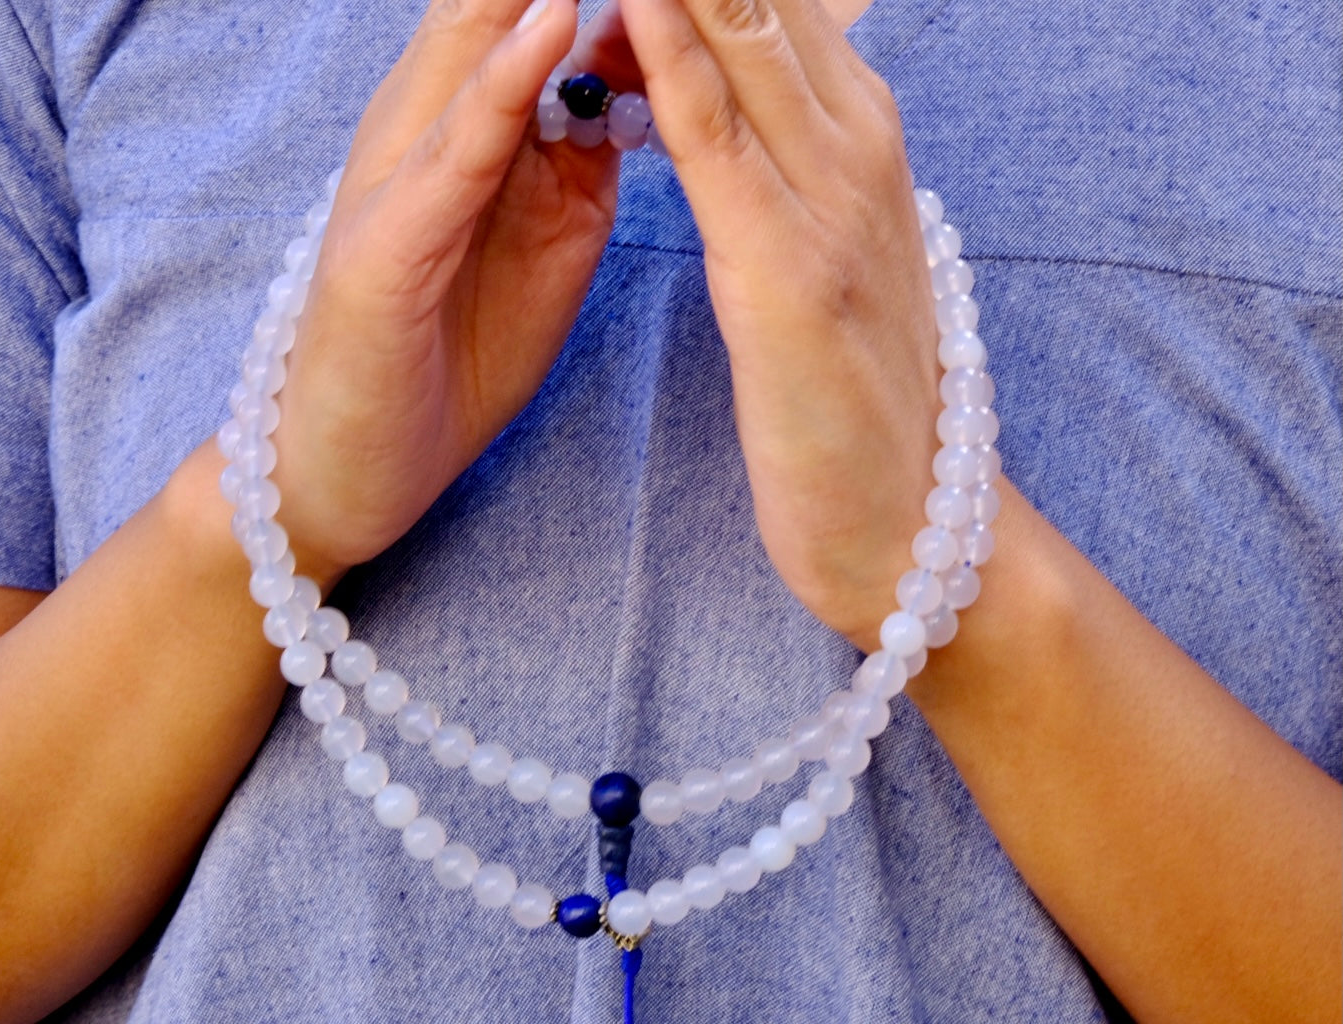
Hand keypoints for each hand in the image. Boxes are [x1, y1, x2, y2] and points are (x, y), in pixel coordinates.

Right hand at [270, 0, 621, 580]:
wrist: (357, 464)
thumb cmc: (450, 349)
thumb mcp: (542, 242)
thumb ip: (578, 161)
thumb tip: (641, 100)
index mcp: (476, 125)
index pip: (543, 5)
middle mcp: (428, 128)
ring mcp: (397, 182)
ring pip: (472, 46)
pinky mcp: (379, 252)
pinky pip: (448, 156)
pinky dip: (497, 89)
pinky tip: (549, 26)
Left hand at [618, 0, 941, 647]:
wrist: (910, 520)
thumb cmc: (856, 393)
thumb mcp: (832, 250)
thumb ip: (794, 163)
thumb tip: (745, 92)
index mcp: (859, 134)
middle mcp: (856, 142)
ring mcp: (830, 201)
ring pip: (737, 32)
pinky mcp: (789, 272)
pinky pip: (716, 135)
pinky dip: (671, 50)